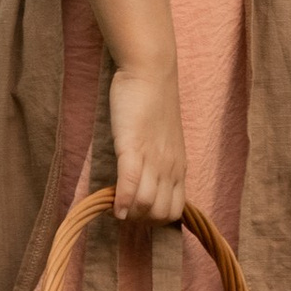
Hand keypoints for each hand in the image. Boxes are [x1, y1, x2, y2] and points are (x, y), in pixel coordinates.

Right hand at [106, 65, 185, 224]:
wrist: (150, 71)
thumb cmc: (154, 103)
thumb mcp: (165, 141)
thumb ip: (161, 163)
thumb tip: (148, 185)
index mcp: (179, 166)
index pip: (175, 211)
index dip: (155, 219)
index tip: (137, 211)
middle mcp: (169, 167)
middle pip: (160, 214)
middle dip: (140, 220)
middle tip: (124, 208)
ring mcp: (152, 158)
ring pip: (146, 205)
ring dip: (128, 212)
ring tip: (115, 203)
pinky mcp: (132, 146)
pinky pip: (129, 184)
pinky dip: (120, 201)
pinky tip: (111, 207)